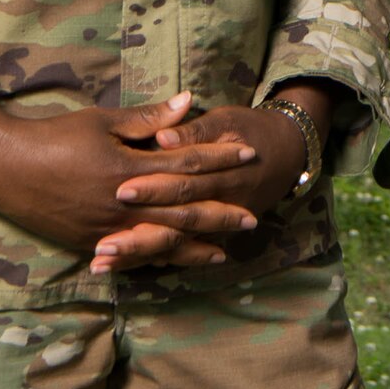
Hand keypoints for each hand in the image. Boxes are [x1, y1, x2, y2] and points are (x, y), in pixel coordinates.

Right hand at [0, 91, 257, 261]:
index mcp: (128, 170)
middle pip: (182, 212)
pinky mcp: (89, 244)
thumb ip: (148, 119)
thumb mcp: (102, 121)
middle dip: (219, 214)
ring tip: (224, 253)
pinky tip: (176, 264)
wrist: (5, 168)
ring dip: (195, 248)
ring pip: (161, 243)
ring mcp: (106, 230)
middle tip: (252, 218)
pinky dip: (159, 261)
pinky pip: (133, 258)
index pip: (186, 165)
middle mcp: (122, 205)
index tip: (248, 155)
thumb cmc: (54, 137)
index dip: (219, 159)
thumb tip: (188, 102)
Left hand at [89, 82, 337, 272]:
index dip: (153, 187)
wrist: (286, 154)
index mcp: (221, 175)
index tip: (121, 191)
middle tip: (103, 244)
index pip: (183, 183)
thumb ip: (192, 131)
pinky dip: (149, 260)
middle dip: (138, 236)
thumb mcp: (226, 121)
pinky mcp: (209, 235)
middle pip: (175, 225)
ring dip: (138, 256)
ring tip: (103, 263)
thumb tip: (162, 137)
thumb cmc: (248, 130)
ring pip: (174, 245)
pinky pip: (178, 253)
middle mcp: (218, 207)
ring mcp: (215, 226)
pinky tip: (119, 268)